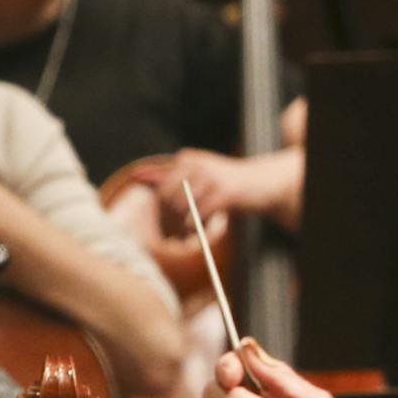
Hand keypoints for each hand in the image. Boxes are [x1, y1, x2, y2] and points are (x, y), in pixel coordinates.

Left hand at [146, 141, 305, 237]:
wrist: (261, 184)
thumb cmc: (224, 182)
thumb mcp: (195, 176)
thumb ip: (166, 175)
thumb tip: (136, 176)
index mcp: (186, 159)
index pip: (160, 189)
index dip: (161, 213)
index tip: (166, 230)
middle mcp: (196, 164)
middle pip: (168, 200)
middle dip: (170, 222)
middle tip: (176, 239)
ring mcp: (211, 177)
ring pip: (183, 208)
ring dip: (183, 228)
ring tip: (188, 237)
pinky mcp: (224, 192)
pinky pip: (200, 214)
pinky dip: (198, 228)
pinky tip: (201, 234)